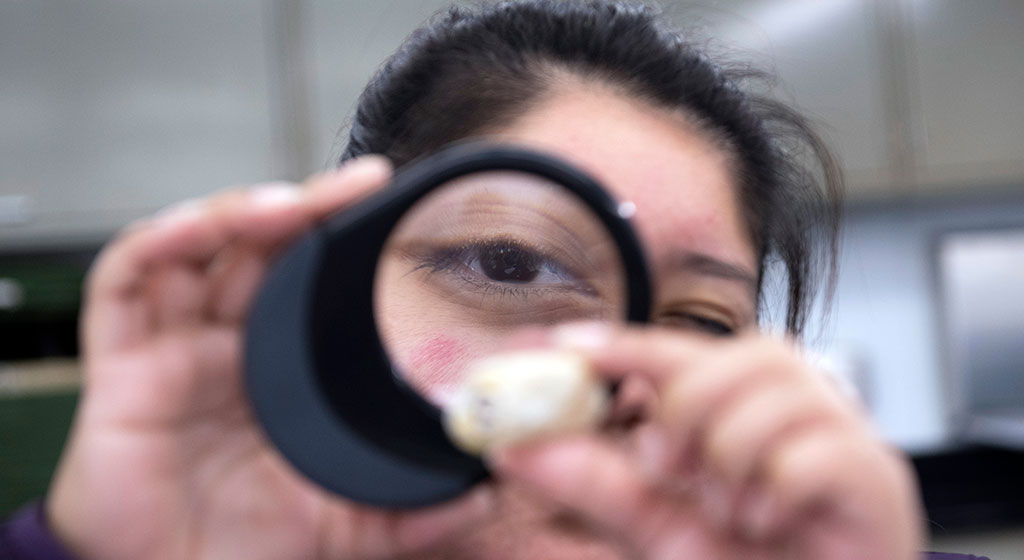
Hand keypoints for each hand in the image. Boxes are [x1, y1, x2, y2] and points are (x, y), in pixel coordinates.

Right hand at [47, 157, 491, 559]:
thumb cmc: (247, 550)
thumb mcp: (351, 525)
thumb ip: (417, 510)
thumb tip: (488, 493)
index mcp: (277, 366)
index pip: (306, 274)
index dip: (338, 232)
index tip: (385, 199)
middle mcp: (224, 344)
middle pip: (256, 247)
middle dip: (302, 206)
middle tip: (356, 182)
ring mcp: (171, 350)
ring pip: (193, 248)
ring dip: (236, 212)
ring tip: (288, 204)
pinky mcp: (121, 368)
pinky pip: (123, 284)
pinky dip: (158, 243)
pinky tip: (198, 227)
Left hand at [488, 324, 923, 558]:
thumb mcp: (655, 520)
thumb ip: (593, 480)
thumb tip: (517, 445)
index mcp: (740, 400)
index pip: (676, 352)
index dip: (623, 343)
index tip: (565, 345)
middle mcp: (793, 398)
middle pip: (729, 358)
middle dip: (684, 410)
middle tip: (666, 466)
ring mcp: (842, 429)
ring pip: (772, 395)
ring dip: (729, 460)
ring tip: (732, 511)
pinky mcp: (876, 472)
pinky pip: (813, 453)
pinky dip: (773, 495)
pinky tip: (772, 524)